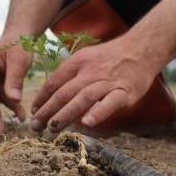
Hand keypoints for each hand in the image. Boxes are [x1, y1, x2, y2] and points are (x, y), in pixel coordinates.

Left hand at [30, 38, 158, 132]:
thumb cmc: (110, 57)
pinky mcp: (125, 92)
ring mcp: (108, 82)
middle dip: (48, 111)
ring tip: (53, 127)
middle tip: (36, 126)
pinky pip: (111, 103)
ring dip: (66, 114)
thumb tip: (51, 94)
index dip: (42, 97)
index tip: (33, 111)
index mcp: (79, 62)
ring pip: (84, 98)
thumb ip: (70, 74)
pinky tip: (88, 123)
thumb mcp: (86, 57)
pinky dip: (99, 112)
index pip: (55, 81)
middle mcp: (91, 71)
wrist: (141, 48)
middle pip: (65, 92)